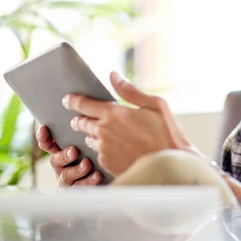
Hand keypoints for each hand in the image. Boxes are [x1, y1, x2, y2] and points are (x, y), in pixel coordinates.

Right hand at [36, 125, 102, 185]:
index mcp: (61, 152)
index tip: (44, 128)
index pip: (48, 144)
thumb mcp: (90, 143)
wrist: (105, 178)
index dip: (43, 137)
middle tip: (74, 151)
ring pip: (65, 175)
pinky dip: (89, 181)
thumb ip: (86, 132)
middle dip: (64, 155)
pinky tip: (97, 175)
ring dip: (77, 169)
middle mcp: (61, 166)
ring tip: (87, 163)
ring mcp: (67, 179)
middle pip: (55, 160)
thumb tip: (90, 115)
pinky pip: (79, 187)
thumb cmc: (96, 154)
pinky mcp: (76, 190)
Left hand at [64, 72, 202, 175]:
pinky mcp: (107, 164)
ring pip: (89, 139)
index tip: (67, 99)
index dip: (72, 100)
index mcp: (114, 114)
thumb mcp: (156, 104)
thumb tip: (113, 76)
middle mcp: (104, 132)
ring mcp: (104, 149)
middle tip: (81, 117)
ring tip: (103, 134)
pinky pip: (98, 154)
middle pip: (81, 122)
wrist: (173, 164)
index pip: (83, 104)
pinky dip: (103, 149)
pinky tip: (115, 149)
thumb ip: (130, 90)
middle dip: (80, 119)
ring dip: (92, 134)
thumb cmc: (168, 133)